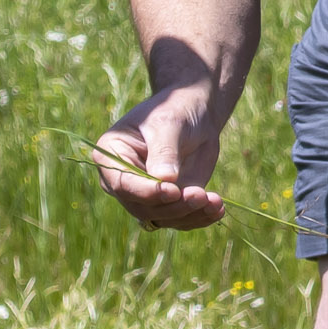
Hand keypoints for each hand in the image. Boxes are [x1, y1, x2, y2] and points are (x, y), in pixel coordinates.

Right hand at [90, 84, 229, 228]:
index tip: (173, 191)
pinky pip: (180, 219)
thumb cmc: (175, 109)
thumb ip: (164, 151)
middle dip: (173, 206)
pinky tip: (217, 209)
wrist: (195, 112)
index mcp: (110, 155)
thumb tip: (164, 181)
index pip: (123, 183)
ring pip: (162, 217)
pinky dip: (199, 217)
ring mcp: (145, 194)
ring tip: (214, 202)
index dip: (147, 192)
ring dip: (189, 214)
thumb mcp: (168, 123)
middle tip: (200, 195)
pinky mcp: (168, 202)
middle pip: (142, 207)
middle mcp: (122, 180)